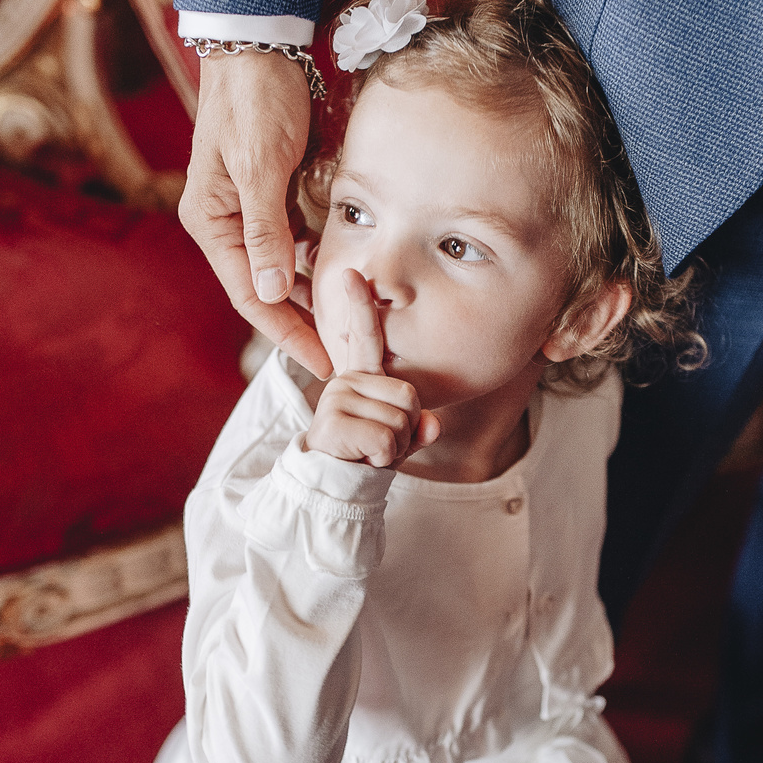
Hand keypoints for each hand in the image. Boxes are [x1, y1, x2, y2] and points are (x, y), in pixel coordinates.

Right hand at [178, 48, 333, 378]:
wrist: (258, 44)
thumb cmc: (254, 99)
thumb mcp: (261, 165)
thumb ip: (266, 230)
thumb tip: (269, 290)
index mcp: (210, 223)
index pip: (250, 295)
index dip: (287, 333)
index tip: (324, 362)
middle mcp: (225, 224)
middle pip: (266, 291)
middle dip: (302, 323)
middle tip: (346, 354)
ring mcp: (248, 211)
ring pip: (282, 270)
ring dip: (311, 296)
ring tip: (350, 325)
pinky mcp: (272, 195)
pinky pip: (295, 243)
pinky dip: (316, 263)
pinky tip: (343, 278)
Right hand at [306, 271, 440, 467]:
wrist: (328, 488)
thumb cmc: (364, 457)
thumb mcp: (398, 439)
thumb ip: (418, 428)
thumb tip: (434, 425)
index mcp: (360, 376)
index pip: (366, 336)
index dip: (360, 304)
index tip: (352, 274)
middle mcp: (345, 379)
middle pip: (410, 396)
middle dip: (407, 429)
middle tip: (380, 443)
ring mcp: (337, 398)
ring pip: (401, 421)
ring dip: (396, 447)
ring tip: (369, 452)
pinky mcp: (333, 422)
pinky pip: (386, 441)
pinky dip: (385, 459)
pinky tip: (363, 459)